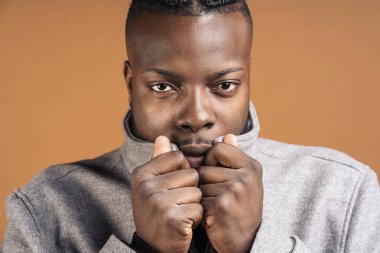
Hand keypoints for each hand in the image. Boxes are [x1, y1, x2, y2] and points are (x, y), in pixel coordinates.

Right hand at [131, 136, 202, 252]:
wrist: (154, 247)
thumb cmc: (157, 212)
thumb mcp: (153, 185)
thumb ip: (159, 160)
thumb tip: (162, 137)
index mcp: (142, 174)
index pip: (178, 157)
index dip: (182, 172)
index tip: (171, 187)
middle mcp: (147, 186)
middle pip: (191, 174)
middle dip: (190, 190)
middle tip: (176, 204)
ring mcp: (158, 202)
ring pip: (197, 192)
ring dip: (194, 205)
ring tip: (180, 213)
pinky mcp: (172, 219)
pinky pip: (199, 208)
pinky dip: (196, 218)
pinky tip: (184, 224)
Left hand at [198, 134, 262, 252]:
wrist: (245, 240)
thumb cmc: (240, 207)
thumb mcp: (244, 180)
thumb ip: (234, 157)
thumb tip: (228, 136)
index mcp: (251, 166)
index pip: (218, 148)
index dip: (211, 161)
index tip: (218, 176)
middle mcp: (246, 176)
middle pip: (204, 167)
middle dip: (205, 182)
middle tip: (219, 197)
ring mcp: (234, 190)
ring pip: (199, 183)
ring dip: (202, 195)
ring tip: (216, 206)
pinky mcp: (222, 205)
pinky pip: (198, 197)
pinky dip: (201, 207)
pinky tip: (212, 215)